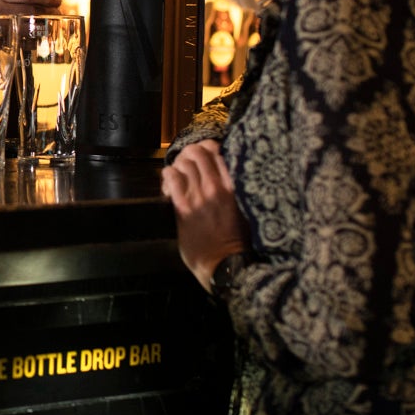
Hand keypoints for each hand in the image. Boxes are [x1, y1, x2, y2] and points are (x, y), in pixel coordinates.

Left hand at [160, 141, 248, 291]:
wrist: (225, 265)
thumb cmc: (238, 242)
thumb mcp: (246, 211)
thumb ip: (237, 192)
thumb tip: (229, 176)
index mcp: (235, 188)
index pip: (217, 152)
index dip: (207, 148)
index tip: (204, 154)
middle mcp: (217, 188)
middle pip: (198, 153)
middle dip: (190, 154)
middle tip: (187, 163)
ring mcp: (200, 197)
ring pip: (184, 163)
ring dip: (178, 165)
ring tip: (178, 174)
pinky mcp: (184, 208)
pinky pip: (172, 178)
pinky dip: (168, 175)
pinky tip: (169, 182)